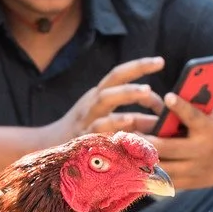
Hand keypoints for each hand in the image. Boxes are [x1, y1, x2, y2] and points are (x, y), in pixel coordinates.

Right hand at [48, 56, 164, 142]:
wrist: (48, 150)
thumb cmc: (87, 138)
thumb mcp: (111, 123)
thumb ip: (137, 120)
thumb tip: (164, 120)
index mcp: (98, 97)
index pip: (118, 75)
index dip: (139, 66)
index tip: (160, 61)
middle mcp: (92, 104)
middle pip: (113, 80)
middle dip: (136, 69)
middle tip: (159, 62)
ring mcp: (86, 119)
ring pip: (105, 99)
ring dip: (127, 93)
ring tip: (147, 90)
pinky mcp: (83, 137)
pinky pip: (99, 127)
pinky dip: (114, 123)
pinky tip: (129, 121)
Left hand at [135, 58, 212, 188]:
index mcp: (210, 129)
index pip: (194, 117)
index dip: (181, 107)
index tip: (167, 95)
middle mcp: (201, 151)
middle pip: (169, 147)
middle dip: (147, 141)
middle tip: (125, 131)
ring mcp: (194, 169)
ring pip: (162, 167)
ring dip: (140, 161)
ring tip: (119, 151)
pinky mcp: (189, 182)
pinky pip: (164, 180)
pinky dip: (146, 176)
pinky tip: (127, 169)